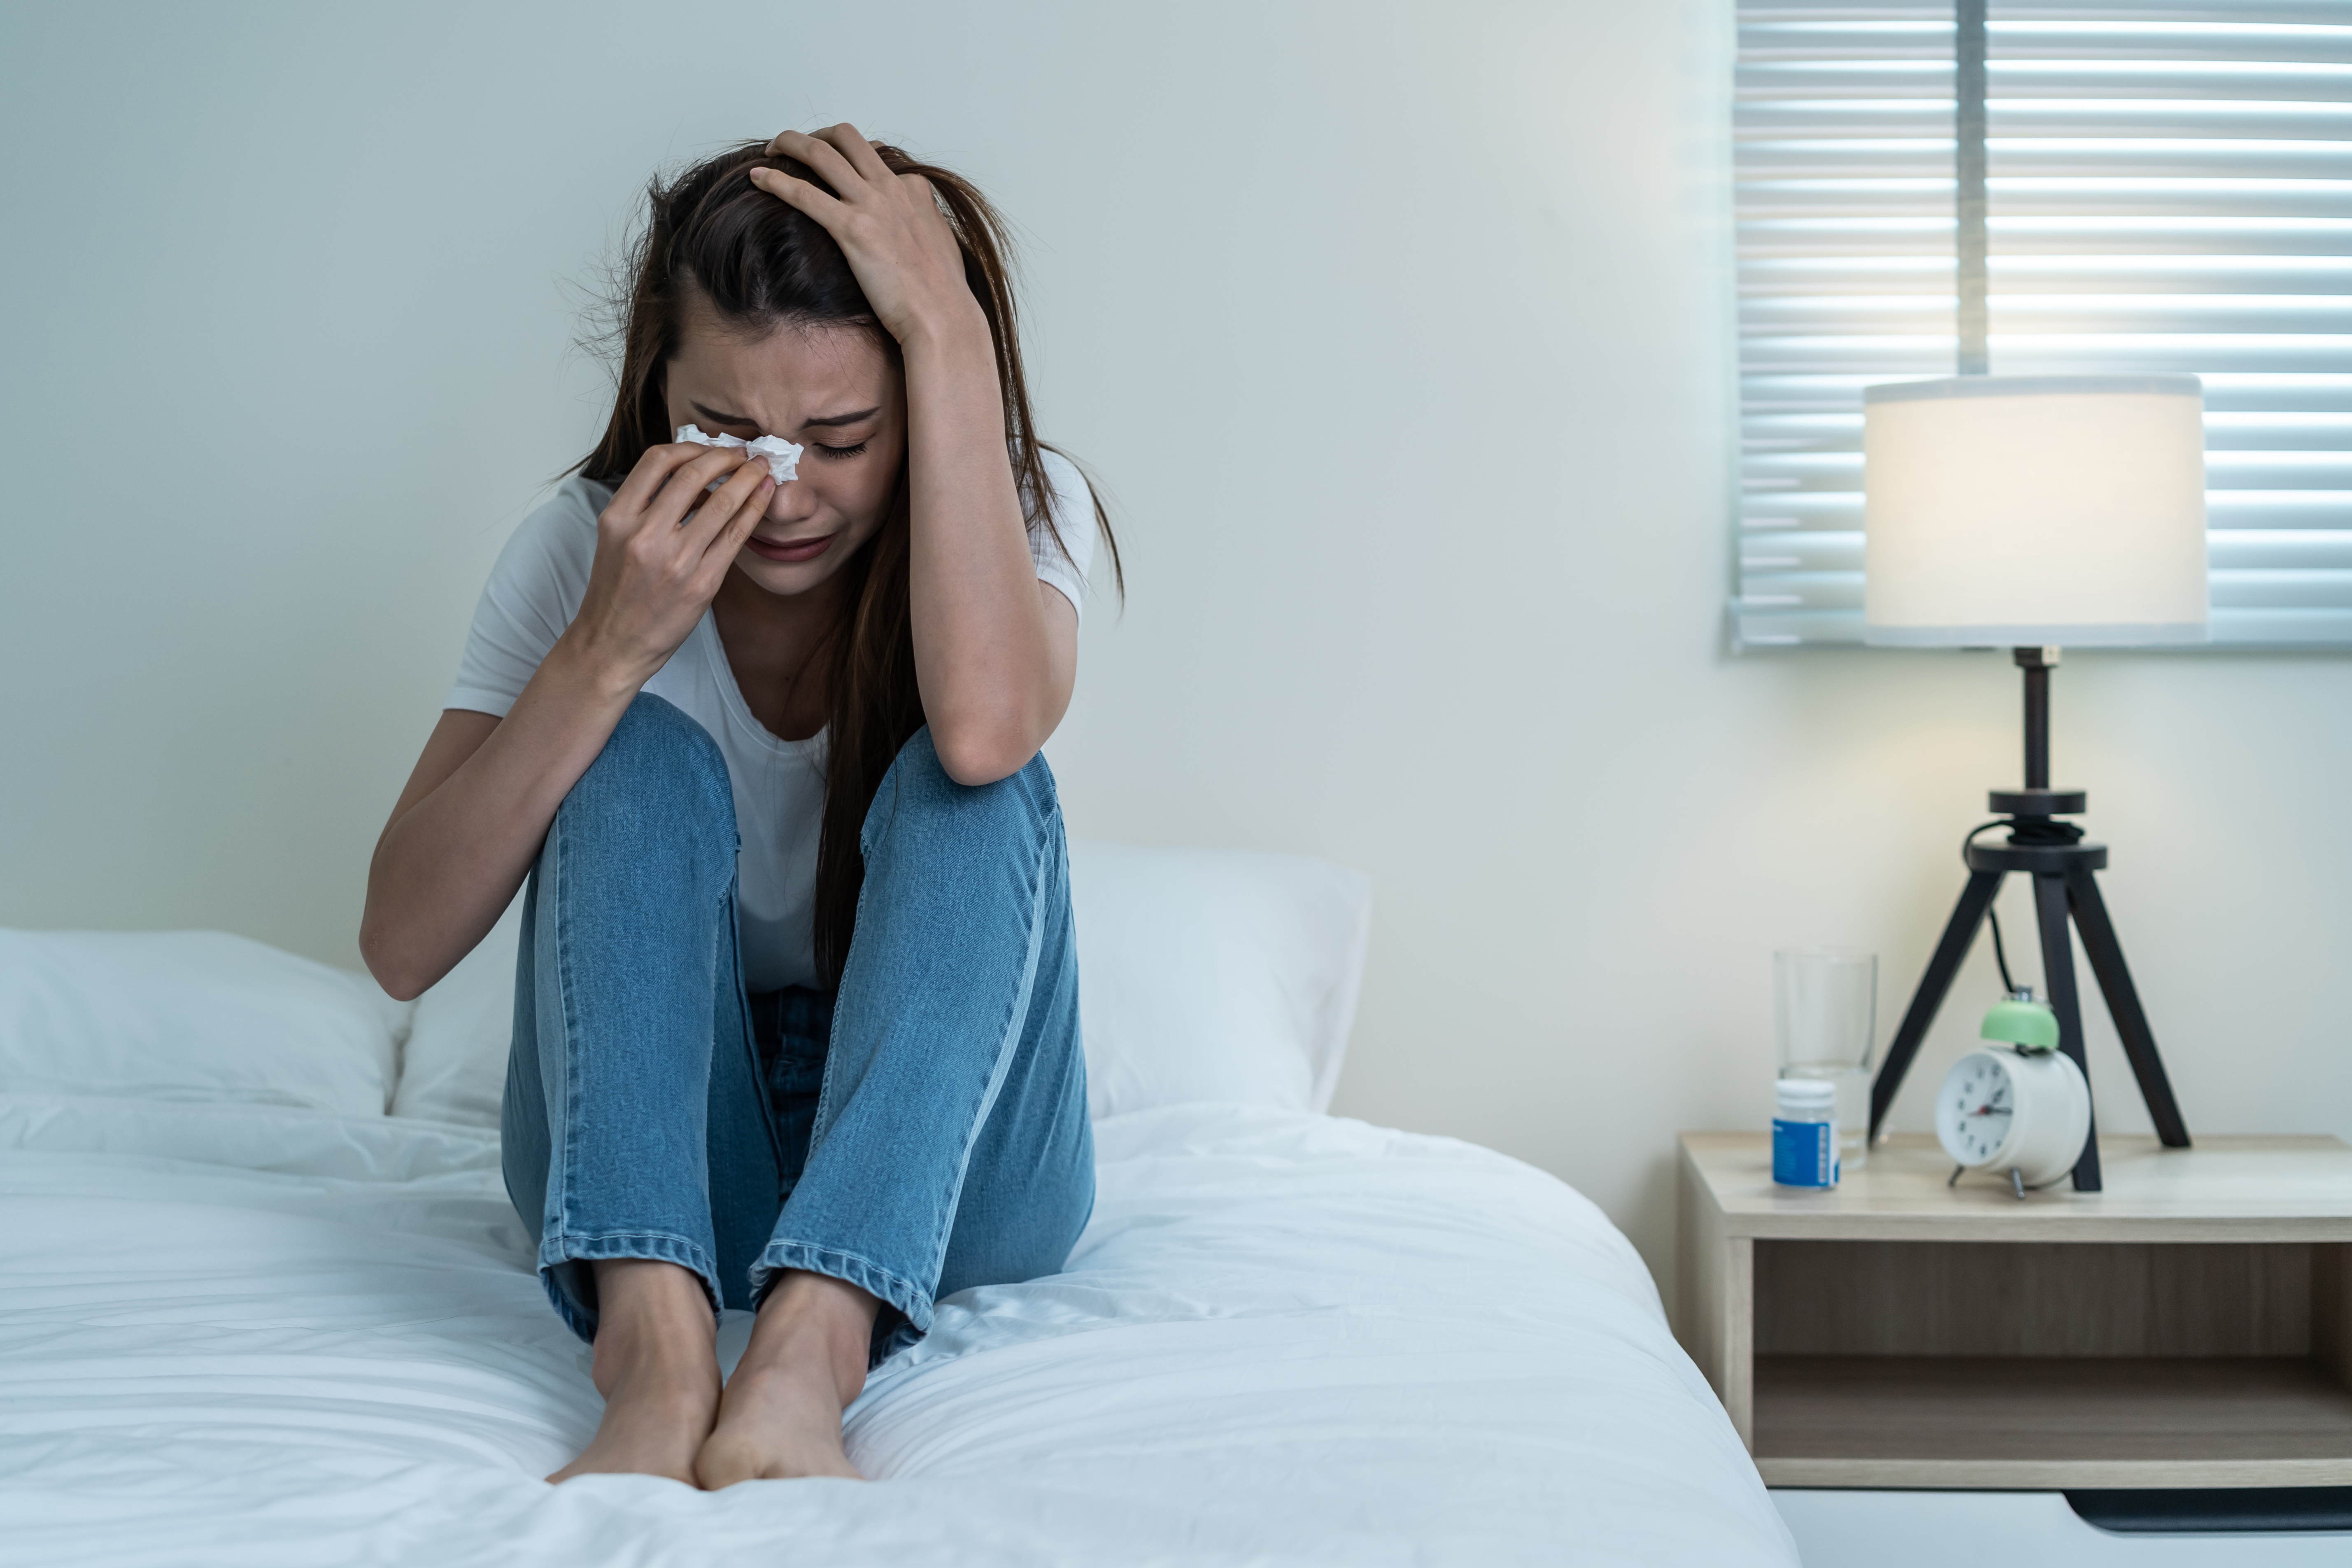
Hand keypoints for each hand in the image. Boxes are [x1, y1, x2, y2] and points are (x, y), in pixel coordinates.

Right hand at [565, 443, 774, 689]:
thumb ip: (645, 505)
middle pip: (693, 474)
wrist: (613, 644)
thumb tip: (692, 475)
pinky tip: (763, 497)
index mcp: (618, 518)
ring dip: (748, 478)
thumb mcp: (615, 538)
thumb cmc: (617, 591)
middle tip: (743, 453)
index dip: (690, 446)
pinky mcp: (702, 583)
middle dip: (725, 456)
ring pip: (722, 503)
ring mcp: (676, 560)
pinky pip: (736, 536)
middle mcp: (645, 535)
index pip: (657, 461)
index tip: (710, 446)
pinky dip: (754, 510)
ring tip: (761, 469)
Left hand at [750, 125, 987, 350]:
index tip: (830, 168)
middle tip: (793, 148)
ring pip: (821, 154)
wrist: (943, 318)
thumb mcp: (939, 245)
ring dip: (789, 144)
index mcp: (913, 190)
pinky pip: (805, 194)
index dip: (847, 157)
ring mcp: (872, 205)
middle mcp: (892, 188)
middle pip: (845, 138)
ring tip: (770, 150)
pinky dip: (776, 181)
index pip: (874, 156)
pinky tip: (758, 179)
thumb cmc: (943, 294)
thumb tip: (914, 226)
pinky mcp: (853, 230)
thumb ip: (922, 224)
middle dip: (814, 135)